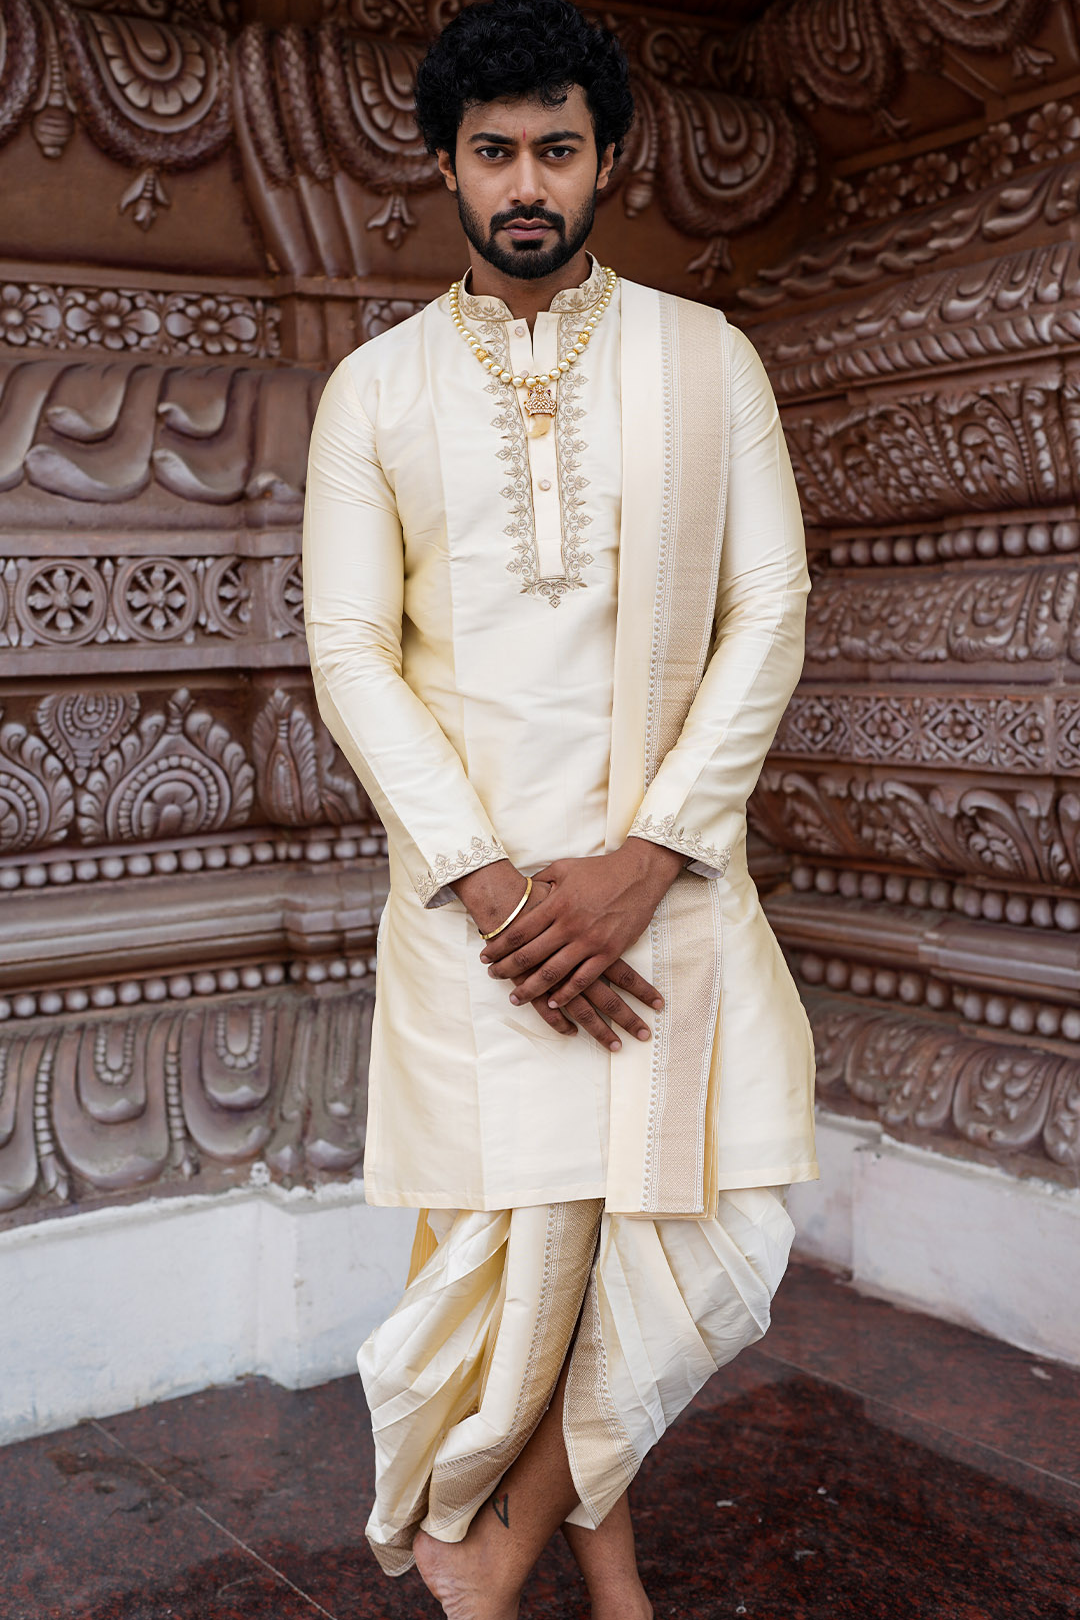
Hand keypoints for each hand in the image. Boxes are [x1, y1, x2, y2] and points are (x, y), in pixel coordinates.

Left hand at [480, 838, 687, 1010]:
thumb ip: (542, 880)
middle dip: (507, 969)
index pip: (518, 931)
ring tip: (516, 998)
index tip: (485, 956)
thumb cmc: (600, 870)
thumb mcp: (565, 868)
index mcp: (555, 903)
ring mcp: (589, 940)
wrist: (638, 874)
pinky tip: (554, 1002)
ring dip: (531, 988)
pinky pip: (584, 979)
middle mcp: (569, 924)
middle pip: (530, 954)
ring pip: (553, 972)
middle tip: (493, 976)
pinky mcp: (609, 952)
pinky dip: (567, 994)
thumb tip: (525, 889)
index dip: (498, 946)